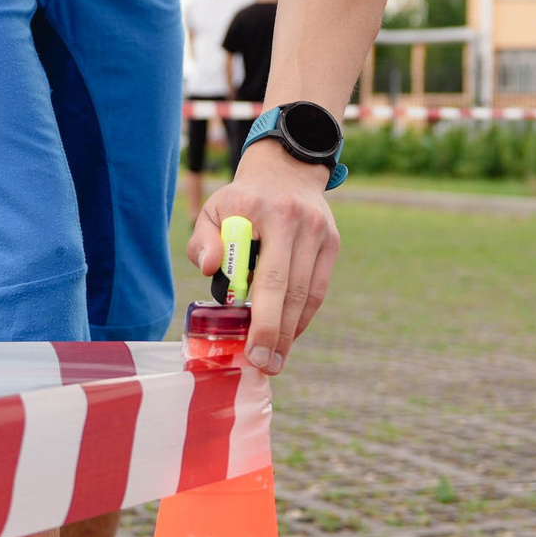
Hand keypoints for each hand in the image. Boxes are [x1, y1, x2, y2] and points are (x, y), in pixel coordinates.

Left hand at [189, 142, 338, 374]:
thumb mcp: (212, 209)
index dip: (261, 318)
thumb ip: (202, 239)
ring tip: (274, 360)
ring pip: (308, 294)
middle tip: (263, 367)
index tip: (250, 350)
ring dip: (291, 332)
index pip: (267, 275)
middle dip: (276, 335)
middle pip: (290, 291)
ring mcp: (320, 232)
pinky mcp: (332, 242)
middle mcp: (298, 222)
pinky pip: (319, 289)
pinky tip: (288, 335)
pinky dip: (303, 316)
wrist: (285, 168)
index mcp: (265, 212)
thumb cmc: (241, 199)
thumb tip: (209, 268)